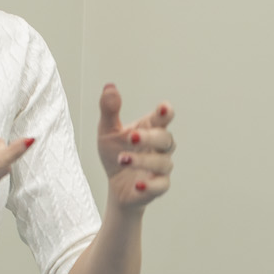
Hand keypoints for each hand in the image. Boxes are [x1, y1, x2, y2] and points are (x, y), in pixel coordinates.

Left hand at [96, 85, 174, 208]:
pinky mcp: (158, 187)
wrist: (115, 186)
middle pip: (166, 139)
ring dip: (142, 160)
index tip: (163, 108)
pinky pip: (161, 185)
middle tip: (131, 137)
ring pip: (163, 162)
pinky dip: (150, 185)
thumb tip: (109, 87)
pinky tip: (138, 184)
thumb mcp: (107, 131)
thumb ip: (109, 110)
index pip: (164, 118)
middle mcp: (160, 147)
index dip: (166, 112)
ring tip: (122, 159)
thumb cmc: (115, 153)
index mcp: (150, 128)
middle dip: (150, 137)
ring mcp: (160, 167)